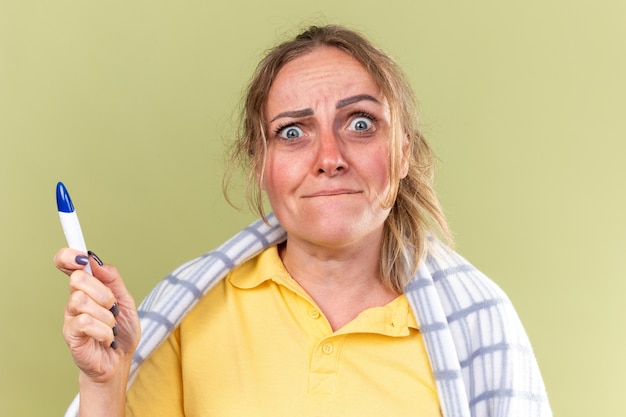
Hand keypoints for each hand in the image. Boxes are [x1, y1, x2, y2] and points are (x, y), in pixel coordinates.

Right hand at [54, 249, 140, 383]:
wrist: (121, 361)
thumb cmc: (122, 332)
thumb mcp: (125, 300)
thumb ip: (112, 279)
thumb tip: (95, 261)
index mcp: (88, 287)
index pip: (67, 264)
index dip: (68, 256)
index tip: (79, 257)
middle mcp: (75, 299)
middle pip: (77, 279)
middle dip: (102, 292)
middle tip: (111, 307)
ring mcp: (70, 316)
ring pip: (82, 300)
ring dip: (105, 315)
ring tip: (110, 326)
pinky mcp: (70, 334)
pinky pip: (85, 322)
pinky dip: (104, 331)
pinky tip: (106, 338)